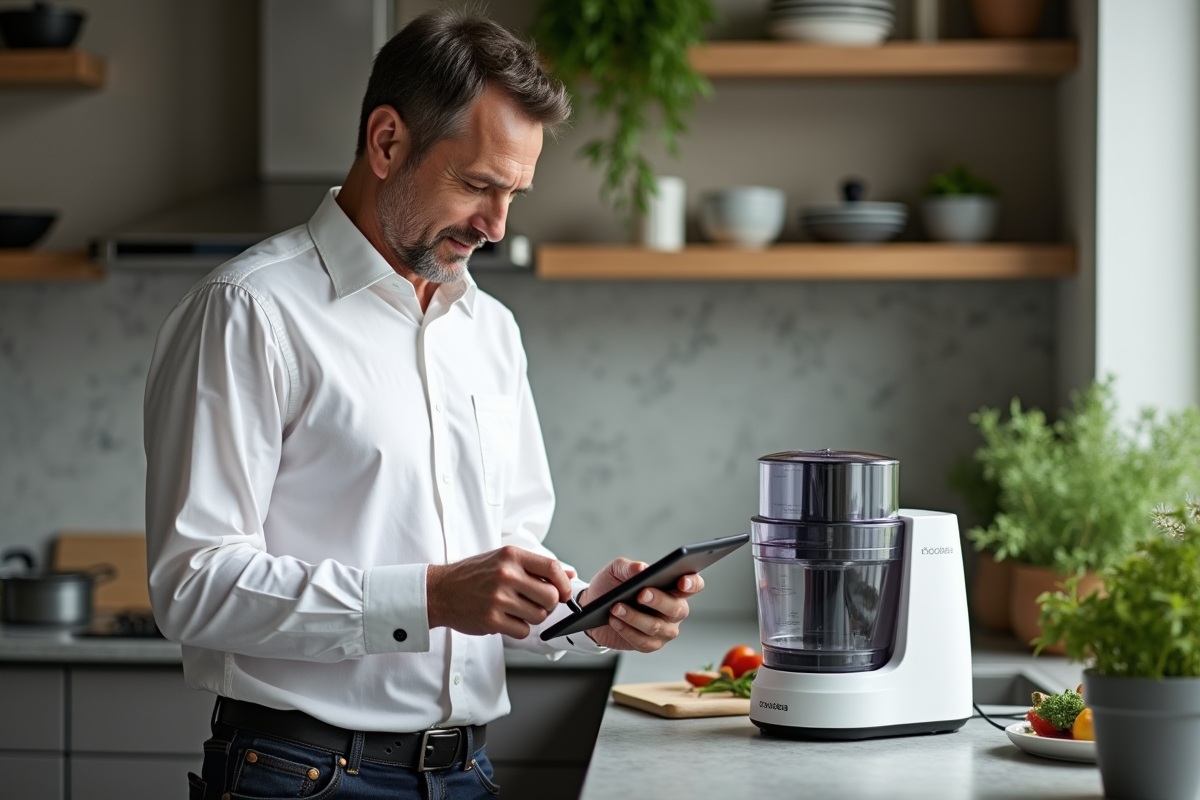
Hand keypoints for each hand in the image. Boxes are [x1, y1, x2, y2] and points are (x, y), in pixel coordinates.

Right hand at [427, 546, 572, 638]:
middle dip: (549, 604)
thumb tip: (569, 576)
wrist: (440, 591)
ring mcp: (498, 598)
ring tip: (516, 609)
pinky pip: (523, 630)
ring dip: (533, 617)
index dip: (563, 584)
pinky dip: (519, 628)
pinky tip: (505, 619)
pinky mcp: (491, 620)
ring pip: (539, 616)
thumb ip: (536, 568)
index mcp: (511, 556)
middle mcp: (505, 575)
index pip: (552, 567)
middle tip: (537, 603)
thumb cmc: (475, 574)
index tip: (563, 593)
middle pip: (550, 596)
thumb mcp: (504, 561)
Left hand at [578, 558, 702, 651]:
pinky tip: (615, 621)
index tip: (682, 582)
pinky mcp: (651, 644)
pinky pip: (644, 641)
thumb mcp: (617, 571)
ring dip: (635, 617)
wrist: (593, 606)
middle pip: (677, 608)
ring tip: (616, 608)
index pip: (693, 585)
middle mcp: (674, 609)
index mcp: (673, 587)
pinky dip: (627, 631)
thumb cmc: (611, 585)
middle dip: (659, 601)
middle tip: (641, 594)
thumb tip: (641, 568)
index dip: (692, 584)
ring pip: (658, 627)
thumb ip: (629, 567)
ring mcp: (665, 629)